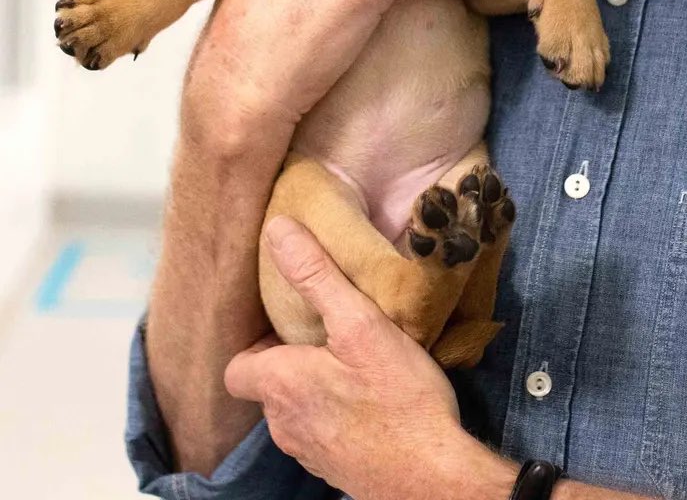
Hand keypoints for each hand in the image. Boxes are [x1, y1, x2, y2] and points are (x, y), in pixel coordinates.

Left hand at [224, 216, 491, 499]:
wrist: (430, 476)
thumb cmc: (396, 397)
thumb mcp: (360, 323)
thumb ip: (316, 276)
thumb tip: (277, 230)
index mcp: (279, 385)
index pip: (236, 367)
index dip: (258, 344)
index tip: (294, 324)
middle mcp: (283, 424)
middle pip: (270, 385)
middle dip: (294, 360)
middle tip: (335, 333)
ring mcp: (309, 453)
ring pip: (297, 410)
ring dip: (318, 387)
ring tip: (359, 363)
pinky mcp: (336, 469)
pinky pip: (324, 432)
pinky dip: (339, 414)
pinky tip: (375, 400)